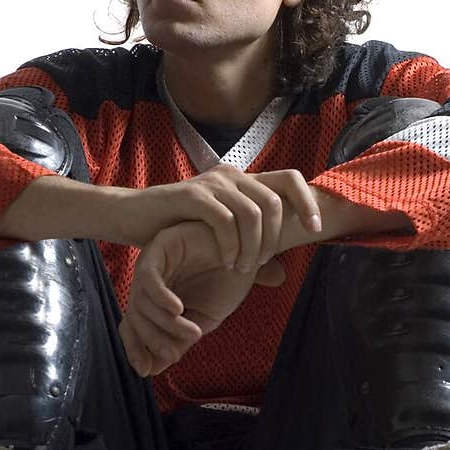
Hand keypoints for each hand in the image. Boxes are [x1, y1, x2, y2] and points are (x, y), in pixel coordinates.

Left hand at [119, 221, 286, 376]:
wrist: (251, 251)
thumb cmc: (228, 282)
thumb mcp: (203, 320)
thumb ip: (179, 340)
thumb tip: (153, 369)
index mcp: (156, 299)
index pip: (134, 327)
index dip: (136, 349)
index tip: (147, 371)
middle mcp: (150, 282)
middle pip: (135, 316)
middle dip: (152, 340)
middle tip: (174, 354)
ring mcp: (153, 262)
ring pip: (141, 300)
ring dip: (164, 323)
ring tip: (191, 331)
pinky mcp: (161, 245)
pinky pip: (149, 276)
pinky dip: (160, 296)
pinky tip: (178, 309)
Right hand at [130, 166, 321, 272]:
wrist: (135, 218)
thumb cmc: (178, 230)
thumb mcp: (221, 240)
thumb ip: (249, 252)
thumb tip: (282, 274)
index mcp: (243, 181)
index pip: (290, 179)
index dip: (308, 202)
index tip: (315, 230)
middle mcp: (232, 175)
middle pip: (274, 200)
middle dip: (274, 237)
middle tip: (262, 263)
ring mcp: (213, 183)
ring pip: (253, 213)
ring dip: (253, 247)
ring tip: (242, 268)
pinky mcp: (193, 195)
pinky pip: (225, 221)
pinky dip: (230, 246)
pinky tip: (225, 261)